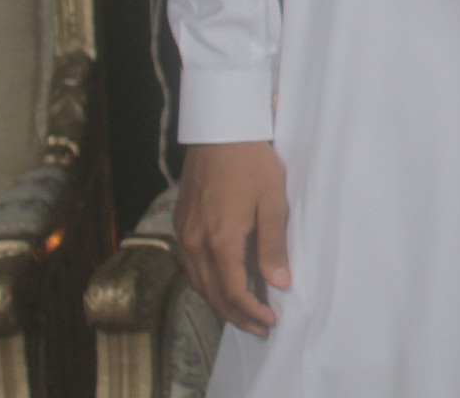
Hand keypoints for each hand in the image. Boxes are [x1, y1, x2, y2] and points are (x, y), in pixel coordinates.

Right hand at [176, 141, 289, 336]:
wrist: (220, 132)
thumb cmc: (252, 163)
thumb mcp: (273, 203)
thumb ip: (272, 246)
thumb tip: (278, 284)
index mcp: (220, 241)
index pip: (232, 291)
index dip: (251, 312)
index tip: (270, 322)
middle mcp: (195, 244)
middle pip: (212, 294)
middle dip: (236, 315)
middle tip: (259, 328)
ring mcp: (183, 235)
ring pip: (198, 282)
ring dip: (219, 301)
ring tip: (243, 312)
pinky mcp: (181, 225)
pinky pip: (190, 266)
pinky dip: (206, 282)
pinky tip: (221, 282)